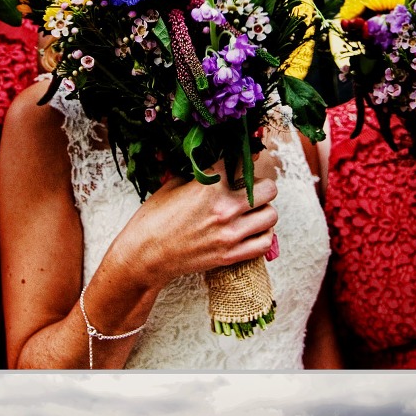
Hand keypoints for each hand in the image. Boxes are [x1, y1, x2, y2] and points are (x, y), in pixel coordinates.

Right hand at [112, 163, 277, 293]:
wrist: (143, 256)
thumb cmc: (152, 221)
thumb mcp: (171, 187)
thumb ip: (197, 175)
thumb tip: (212, 167)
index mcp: (209, 186)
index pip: (241, 162)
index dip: (241, 159)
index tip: (241, 161)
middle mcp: (224, 208)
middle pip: (268, 188)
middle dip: (260, 185)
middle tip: (250, 188)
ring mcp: (230, 234)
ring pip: (271, 215)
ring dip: (264, 210)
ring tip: (252, 211)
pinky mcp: (230, 255)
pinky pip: (265, 243)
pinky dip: (263, 235)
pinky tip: (253, 230)